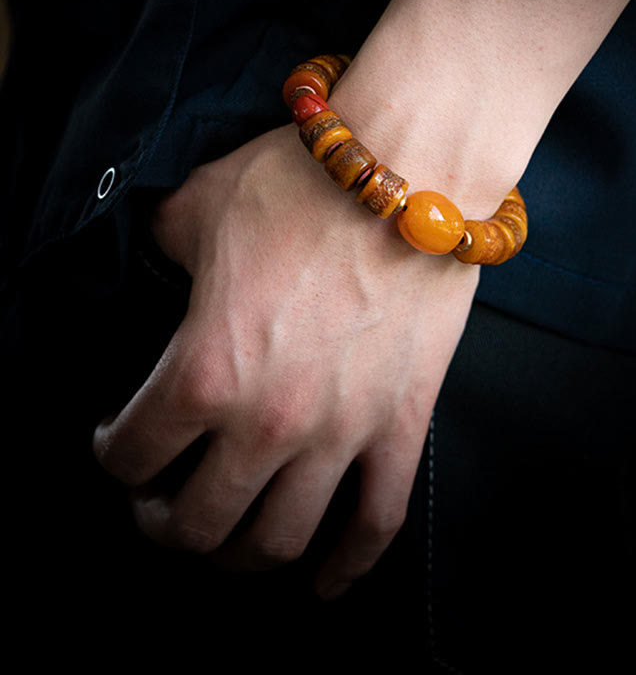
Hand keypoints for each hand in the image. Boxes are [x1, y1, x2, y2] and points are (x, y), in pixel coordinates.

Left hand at [93, 123, 478, 597]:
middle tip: (161, 505)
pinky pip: (377, 522)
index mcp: (204, 369)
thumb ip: (162, 254)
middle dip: (165, 525)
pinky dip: (348, 566)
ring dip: (242, 555)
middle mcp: (269, 419)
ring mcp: (341, 431)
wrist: (406, 171)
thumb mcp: (196, 209)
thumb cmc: (300, 184)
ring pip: (281, 541)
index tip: (118, 443)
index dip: (113, 454)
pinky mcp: (400, 425)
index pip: (132, 453)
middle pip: (199, 522)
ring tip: (231, 538)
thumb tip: (169, 270)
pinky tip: (325, 582)